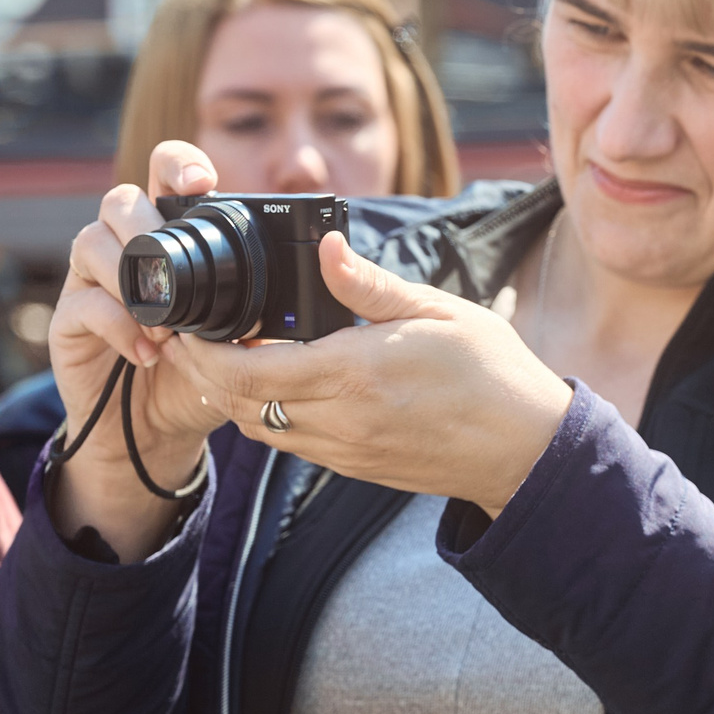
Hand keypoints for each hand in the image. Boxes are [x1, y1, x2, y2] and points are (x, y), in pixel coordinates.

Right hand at [46, 141, 233, 555]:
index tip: (202, 181)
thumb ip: (267, 297)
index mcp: (170, 234)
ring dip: (132, 277)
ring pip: (91, 243)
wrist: (162, 428)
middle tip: (173, 252)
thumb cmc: (207, 369)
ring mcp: (92, 281)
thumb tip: (322, 269)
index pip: (164, 174)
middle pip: (120, 199)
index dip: (178, 164)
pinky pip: (82, 304)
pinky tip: (149, 352)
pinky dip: (118, 325)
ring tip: (168, 323)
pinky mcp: (70, 320)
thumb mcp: (246, 332)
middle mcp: (126, 247)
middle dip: (145, 219)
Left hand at [163, 233, 574, 515]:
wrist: (527, 449)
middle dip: (203, 372)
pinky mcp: (356, 467)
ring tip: (232, 357)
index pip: (248, 370)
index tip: (187, 325)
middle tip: (191, 337)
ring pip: (259, 429)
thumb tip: (327, 246)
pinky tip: (279, 386)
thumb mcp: (440, 311)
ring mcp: (346, 450)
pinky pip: (292, 444)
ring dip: (235, 396)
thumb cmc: (495, 375)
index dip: (202, 352)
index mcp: (355, 373)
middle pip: (239, 403)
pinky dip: (269, 416)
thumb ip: (372, 285)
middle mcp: (341, 420)